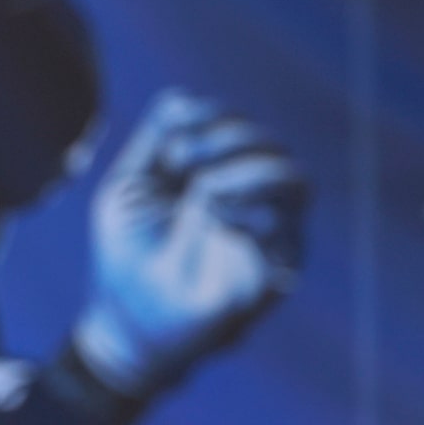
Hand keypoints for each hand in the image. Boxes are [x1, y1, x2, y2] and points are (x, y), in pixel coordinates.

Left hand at [72, 89, 307, 400]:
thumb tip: (187, 100)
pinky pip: (289, 233)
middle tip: (180, 164)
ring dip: (250, 171)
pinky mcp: (274, 274)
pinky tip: (217, 219)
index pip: (235, 123)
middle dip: (224, 139)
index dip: (208, 118)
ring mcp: (266, 235)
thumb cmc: (128, 256)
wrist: (127, 324)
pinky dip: (254, 215)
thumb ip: (156, 138)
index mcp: (217, 172)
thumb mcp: (129, 186)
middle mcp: (250, 199)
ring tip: (207, 190)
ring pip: (296, 180)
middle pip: (268, 142)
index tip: (168, 148)